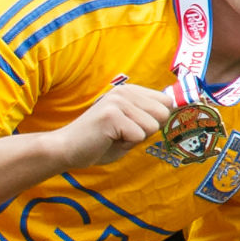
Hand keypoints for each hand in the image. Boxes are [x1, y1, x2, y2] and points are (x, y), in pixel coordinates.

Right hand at [54, 78, 175, 166]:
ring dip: (135, 139)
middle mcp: (125, 92)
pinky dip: (125, 145)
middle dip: (147, 130)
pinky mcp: (112, 115)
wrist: (65, 149)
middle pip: (163, 114)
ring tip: (113, 137)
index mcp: (130, 91)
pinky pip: (138, 136)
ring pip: (151, 126)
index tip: (138, 127)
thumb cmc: (98, 142)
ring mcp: (118, 102)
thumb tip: (173, 113)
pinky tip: (107, 140)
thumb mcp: (129, 127)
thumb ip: (148, 120)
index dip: (157, 120)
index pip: (166, 102)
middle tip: (123, 134)